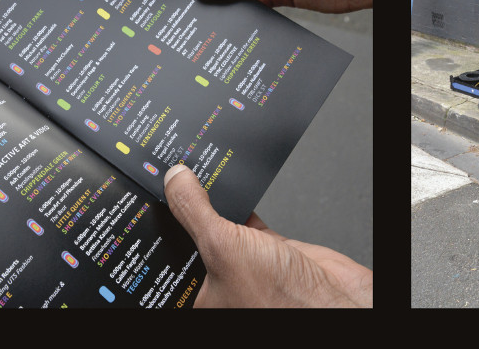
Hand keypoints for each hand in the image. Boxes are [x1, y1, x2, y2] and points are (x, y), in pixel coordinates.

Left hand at [162, 163, 371, 306]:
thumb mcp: (222, 246)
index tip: (149, 197)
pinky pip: (249, 219)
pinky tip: (235, 186)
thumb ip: (196, 210)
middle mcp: (218, 280)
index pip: (166, 254)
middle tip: (172, 180)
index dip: (158, 227)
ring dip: (215, 203)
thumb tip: (175, 180)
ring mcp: (245, 263)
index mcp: (196, 295)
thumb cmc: (277, 299)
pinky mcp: (270, 248)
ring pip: (220, 225)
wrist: (330, 299)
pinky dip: (244, 202)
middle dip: (186, 211)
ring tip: (198, 178)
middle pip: (192, 237)